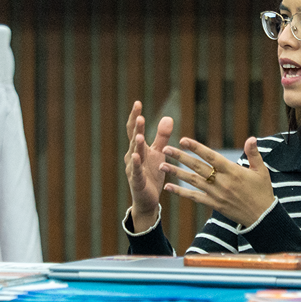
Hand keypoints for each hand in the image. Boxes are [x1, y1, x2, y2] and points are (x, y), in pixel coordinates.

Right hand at [125, 101, 173, 232]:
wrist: (148, 199)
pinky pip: (136, 171)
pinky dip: (136, 164)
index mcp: (138, 148)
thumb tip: (168, 117)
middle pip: (134, 139)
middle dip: (136, 128)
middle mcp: (132, 156)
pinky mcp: (137, 181)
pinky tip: (137, 156)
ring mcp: (133, 169)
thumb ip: (162, 136)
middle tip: (139, 115)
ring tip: (139, 134)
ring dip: (136, 144)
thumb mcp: (159, 152)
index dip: (135, 116)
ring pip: (134, 154)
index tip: (138, 102)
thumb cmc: (152, 174)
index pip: (134, 130)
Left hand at [161, 136, 275, 228]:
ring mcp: (216, 194)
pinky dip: (181, 193)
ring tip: (162, 165)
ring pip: (192, 181)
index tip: (183, 140)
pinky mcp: (214, 204)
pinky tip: (168, 187)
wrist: (262, 216)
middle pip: (197, 167)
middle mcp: (222, 182)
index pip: (210, 156)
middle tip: (165, 149)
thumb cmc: (262, 191)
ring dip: (176, 173)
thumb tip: (251, 138)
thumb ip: (254, 153)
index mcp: (232, 171)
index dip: (196, 148)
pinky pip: (194, 197)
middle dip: (180, 157)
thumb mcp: (261, 170)